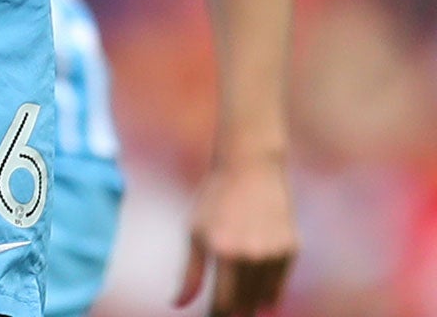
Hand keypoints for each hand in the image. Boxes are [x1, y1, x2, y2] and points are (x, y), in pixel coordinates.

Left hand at [178, 156, 297, 315]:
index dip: (218, 314)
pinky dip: (270, 292)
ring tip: (243, 307)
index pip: (224, 303)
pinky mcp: (292, 249)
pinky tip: (259, 295)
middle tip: (228, 312)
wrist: (250, 168)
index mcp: (224, 252)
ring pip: (265, 298)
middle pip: (245, 303)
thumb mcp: (195, 232)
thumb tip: (178, 304)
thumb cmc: (215, 200)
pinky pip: (280, 283)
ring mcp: (275, 254)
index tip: (213, 316)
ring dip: (253, 305)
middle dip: (235, 312)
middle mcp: (252, 256)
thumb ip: (190, 273)